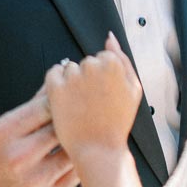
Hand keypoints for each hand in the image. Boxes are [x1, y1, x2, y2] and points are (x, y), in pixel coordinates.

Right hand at [0, 86, 78, 186]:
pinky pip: (75, 178)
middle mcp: (18, 159)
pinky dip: (80, 165)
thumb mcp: (0, 129)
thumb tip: (58, 84)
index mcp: (3, 135)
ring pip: (74, 154)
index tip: (72, 98)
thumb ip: (31, 108)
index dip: (63, 101)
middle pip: (62, 130)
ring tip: (88, 136)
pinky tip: (82, 158)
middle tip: (88, 114)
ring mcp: (35, 184)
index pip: (46, 107)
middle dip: (75, 121)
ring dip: (81, 144)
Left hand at [45, 34, 142, 161]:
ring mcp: (73, 76)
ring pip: (69, 68)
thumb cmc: (117, 122)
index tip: (105, 96)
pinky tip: (66, 101)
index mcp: (113, 64)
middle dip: (87, 79)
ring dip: (72, 82)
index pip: (103, 58)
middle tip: (94, 104)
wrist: (99, 149)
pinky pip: (53, 73)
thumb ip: (123, 58)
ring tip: (81, 105)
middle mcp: (92, 66)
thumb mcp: (133, 89)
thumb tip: (109, 37)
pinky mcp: (55, 87)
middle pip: (86, 62)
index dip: (103, 79)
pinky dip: (56, 84)